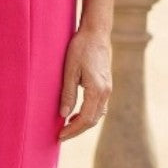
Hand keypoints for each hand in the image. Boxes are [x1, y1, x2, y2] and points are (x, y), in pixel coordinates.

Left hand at [57, 27, 111, 142]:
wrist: (96, 32)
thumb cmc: (81, 48)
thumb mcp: (69, 70)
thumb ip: (68, 93)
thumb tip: (63, 115)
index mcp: (97, 90)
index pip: (86, 119)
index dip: (73, 130)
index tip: (60, 135)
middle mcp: (105, 92)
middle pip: (93, 120)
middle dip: (77, 130)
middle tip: (61, 135)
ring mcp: (108, 89)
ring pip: (98, 114)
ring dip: (83, 123)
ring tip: (67, 126)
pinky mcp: (106, 84)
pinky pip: (99, 106)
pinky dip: (89, 114)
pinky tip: (77, 113)